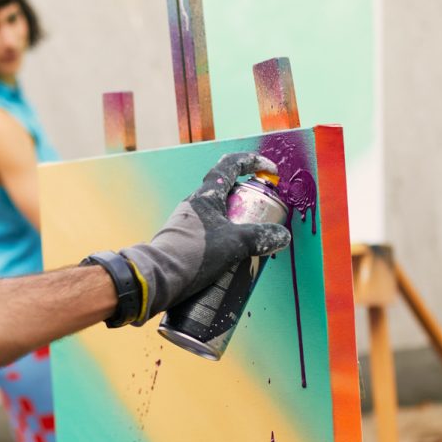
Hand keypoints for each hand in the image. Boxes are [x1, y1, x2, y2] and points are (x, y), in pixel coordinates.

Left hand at [119, 152, 291, 324]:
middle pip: (226, 192)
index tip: (271, 172)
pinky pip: (211, 235)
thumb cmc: (194, 254)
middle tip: (263, 215)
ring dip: (238, 223)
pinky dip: (226, 240)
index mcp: (206, 196)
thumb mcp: (234, 244)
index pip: (231, 165)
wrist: (159, 278)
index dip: (254, 163)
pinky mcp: (185, 243)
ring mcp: (187, 224)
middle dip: (249, 201)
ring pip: (219, 216)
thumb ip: (260, 237)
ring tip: (253, 242)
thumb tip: (282, 236)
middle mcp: (194, 205)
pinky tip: (235, 258)